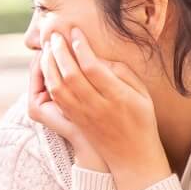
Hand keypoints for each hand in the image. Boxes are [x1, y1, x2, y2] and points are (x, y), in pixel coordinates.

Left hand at [40, 30, 171, 189]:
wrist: (132, 157)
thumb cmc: (140, 120)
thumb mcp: (142, 94)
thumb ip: (123, 73)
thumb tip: (99, 57)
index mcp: (118, 97)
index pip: (93, 68)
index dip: (81, 47)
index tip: (75, 32)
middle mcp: (98, 106)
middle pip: (71, 75)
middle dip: (60, 51)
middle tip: (55, 35)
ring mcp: (83, 115)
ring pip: (59, 87)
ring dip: (49, 65)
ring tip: (48, 47)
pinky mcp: (74, 121)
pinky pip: (57, 99)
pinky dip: (49, 80)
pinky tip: (47, 67)